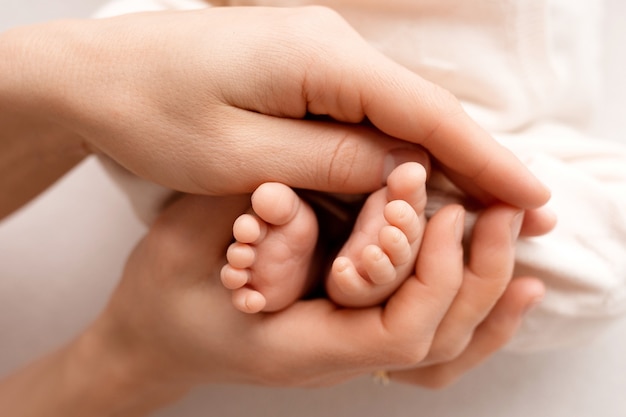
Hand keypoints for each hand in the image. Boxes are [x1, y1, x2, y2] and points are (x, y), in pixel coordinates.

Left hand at [4, 7, 547, 207]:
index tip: (530, 199)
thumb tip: (404, 169)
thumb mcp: (244, 157)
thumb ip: (333, 161)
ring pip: (398, 111)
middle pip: (423, 110)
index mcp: (322, 59)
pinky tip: (419, 174)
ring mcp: (318, 51)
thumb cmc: (152, 112)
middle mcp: (331, 44)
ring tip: (485, 203)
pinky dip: (398, 144)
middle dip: (474, 163)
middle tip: (522, 214)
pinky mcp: (303, 67)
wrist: (97, 75)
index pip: (427, 115)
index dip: (484, 160)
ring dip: (439, 158)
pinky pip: (367, 108)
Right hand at [74, 193, 540, 411]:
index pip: (395, 332)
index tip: (439, 210)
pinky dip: (474, 320)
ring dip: (487, 299)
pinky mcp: (349, 330)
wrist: (155, 335)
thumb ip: (248, 219)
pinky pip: (427, 344)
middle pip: (433, 340)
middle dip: (475, 274)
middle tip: (499, 212)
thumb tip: (299, 191)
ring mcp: (346, 351)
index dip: (427, 273)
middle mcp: (334, 357)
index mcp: (298, 345)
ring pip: (441, 350)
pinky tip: (507, 292)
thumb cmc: (164, 297)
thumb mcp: (189, 247)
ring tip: (518, 250)